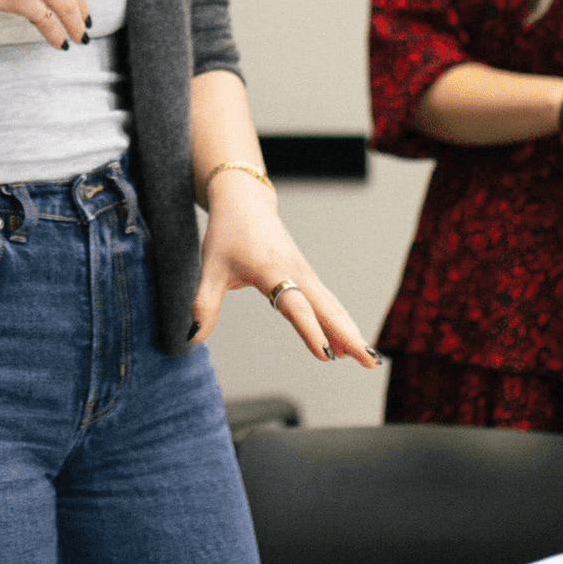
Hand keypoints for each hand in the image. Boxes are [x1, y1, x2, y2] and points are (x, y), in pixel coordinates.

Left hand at [188, 188, 378, 365]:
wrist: (244, 201)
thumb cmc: (226, 233)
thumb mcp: (210, 268)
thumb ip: (204, 304)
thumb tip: (192, 337)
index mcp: (273, 270)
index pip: (295, 306)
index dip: (310, 331)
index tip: (326, 356)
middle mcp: (296, 272)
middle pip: (327, 308)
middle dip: (349, 336)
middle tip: (369, 362)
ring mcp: (304, 272)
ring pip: (332, 305)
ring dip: (349, 330)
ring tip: (367, 359)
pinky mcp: (305, 273)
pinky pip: (326, 301)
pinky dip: (339, 320)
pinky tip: (343, 342)